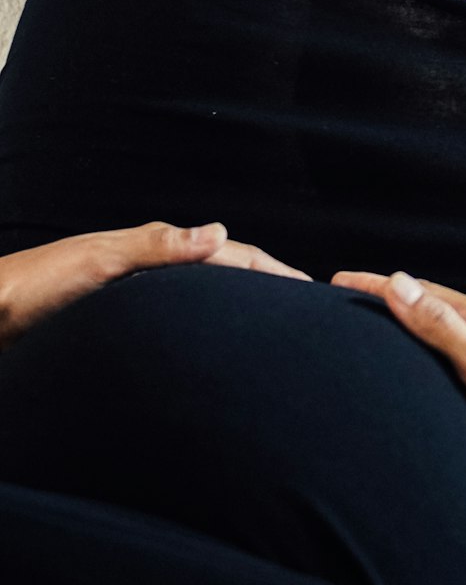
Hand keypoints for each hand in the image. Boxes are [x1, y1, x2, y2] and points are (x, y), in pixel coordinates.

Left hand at [0, 221, 309, 346]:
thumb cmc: (32, 288)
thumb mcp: (98, 260)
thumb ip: (158, 246)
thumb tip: (222, 234)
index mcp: (153, 249)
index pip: (232, 256)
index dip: (274, 272)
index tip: (315, 289)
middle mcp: (152, 270)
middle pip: (226, 277)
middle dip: (270, 288)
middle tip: (314, 311)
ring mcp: (140, 297)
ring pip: (209, 301)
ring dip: (245, 310)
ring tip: (281, 331)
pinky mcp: (125, 325)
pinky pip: (187, 325)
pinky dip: (215, 331)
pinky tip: (220, 351)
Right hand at [331, 268, 465, 514]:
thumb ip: (440, 326)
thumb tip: (397, 283)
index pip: (423, 293)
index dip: (379, 287)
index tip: (336, 283)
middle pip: (436, 311)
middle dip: (393, 304)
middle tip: (349, 305)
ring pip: (449, 341)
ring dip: (414, 334)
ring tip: (380, 337)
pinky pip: (459, 370)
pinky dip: (432, 364)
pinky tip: (425, 380)